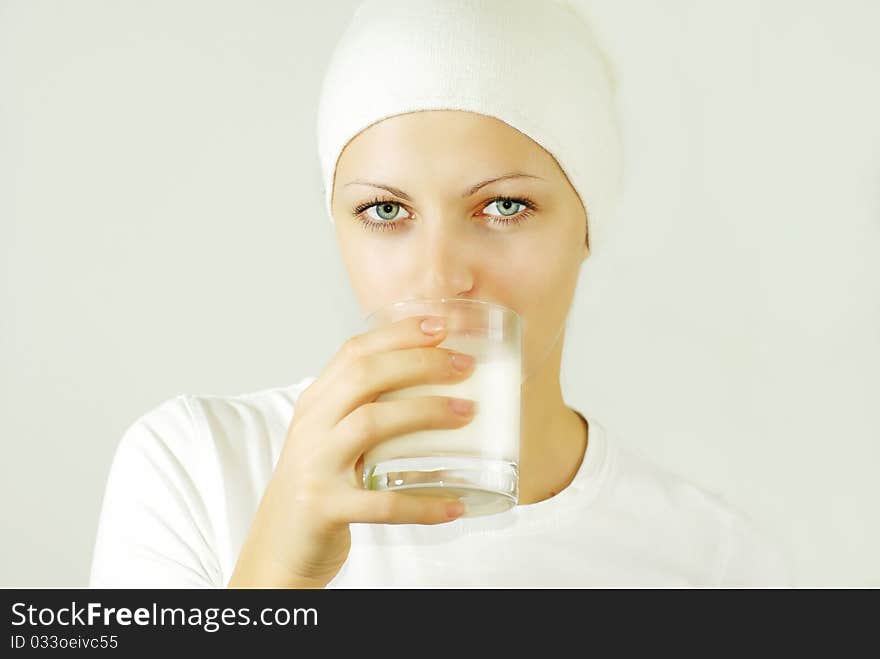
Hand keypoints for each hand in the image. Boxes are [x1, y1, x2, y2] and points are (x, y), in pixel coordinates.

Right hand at [228, 314, 476, 587]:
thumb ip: (365, 408)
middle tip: (465, 367)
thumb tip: (434, 379)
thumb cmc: (322, 484)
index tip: (441, 326)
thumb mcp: (332, 436)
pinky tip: (455, 505)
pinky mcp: (324, 507)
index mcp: (316, 403)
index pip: (354, 351)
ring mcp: (315, 466)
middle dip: (420, 363)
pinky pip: (381, 503)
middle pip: (365, 376)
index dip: (398, 333)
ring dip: (425, 411)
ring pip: (371, 424)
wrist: (280, 544)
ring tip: (467, 413)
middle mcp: (311, 427)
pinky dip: (422, 504)